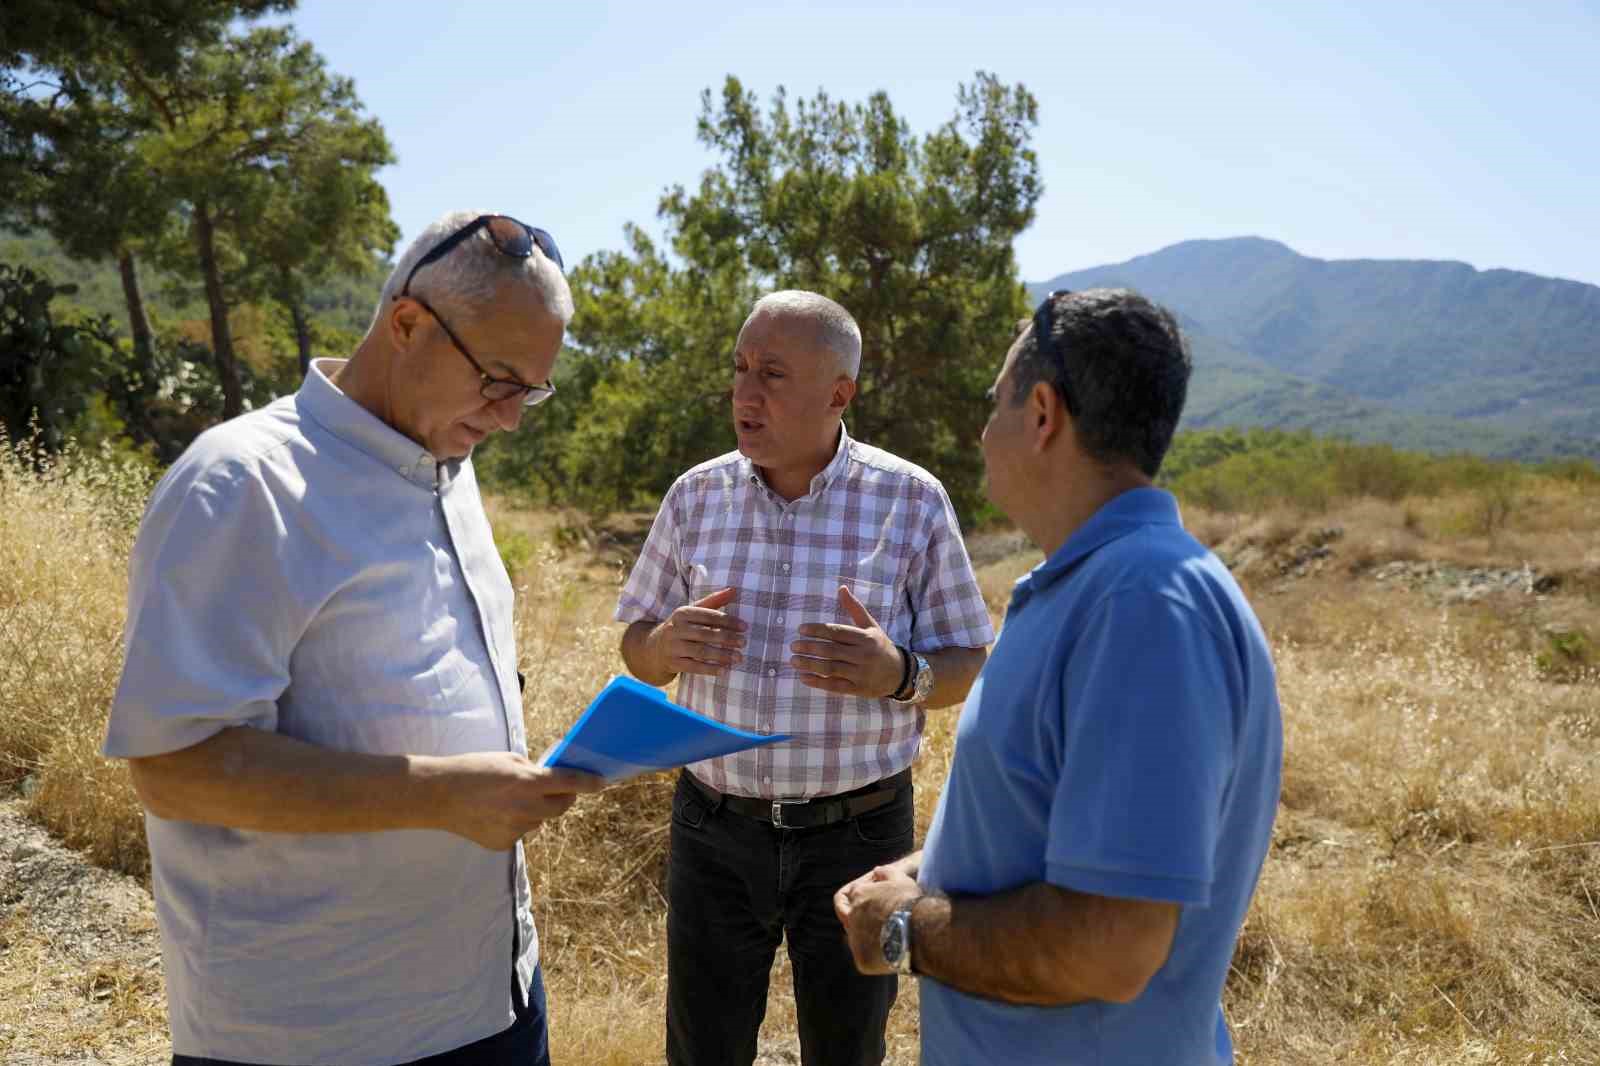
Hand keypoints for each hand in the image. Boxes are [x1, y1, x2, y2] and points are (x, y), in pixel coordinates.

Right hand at [432, 752, 605, 850]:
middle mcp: (525, 809)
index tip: (602, 783)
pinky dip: (515, 822)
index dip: (590, 783)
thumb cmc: (474, 769)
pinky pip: (520, 832)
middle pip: (561, 807)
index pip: (570, 783)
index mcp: (527, 782)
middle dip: (563, 797)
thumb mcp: (508, 760)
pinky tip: (495, 814)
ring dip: (534, 810)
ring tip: (507, 799)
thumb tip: (554, 778)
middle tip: (554, 788)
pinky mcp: (504, 844)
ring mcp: (515, 830)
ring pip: (539, 820)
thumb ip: (534, 771)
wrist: (439, 796)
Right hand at [648, 587, 746, 677]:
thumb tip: (734, 590)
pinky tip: (724, 670)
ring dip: (722, 655)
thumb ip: (713, 601)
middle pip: (705, 633)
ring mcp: (672, 647)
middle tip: (743, 642)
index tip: (744, 627)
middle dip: (727, 638)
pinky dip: (710, 669)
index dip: (727, 621)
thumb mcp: (692, 612)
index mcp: (682, 613)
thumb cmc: (681, 628)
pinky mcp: (672, 663)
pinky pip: (694, 667)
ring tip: (739, 657)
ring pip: (701, 651)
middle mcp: (675, 629)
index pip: (708, 615)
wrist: (653, 649)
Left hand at [790, 585, 903, 697]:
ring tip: (794, 661)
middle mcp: (863, 655)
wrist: (899, 674)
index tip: (801, 629)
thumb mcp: (870, 626)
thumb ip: (854, 608)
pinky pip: (834, 686)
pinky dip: (817, 682)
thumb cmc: (880, 646)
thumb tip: (841, 588)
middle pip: (832, 650)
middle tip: (793, 646)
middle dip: (810, 647)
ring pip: (831, 668)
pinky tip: (803, 677)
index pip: (837, 632)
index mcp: (865, 638)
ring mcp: (860, 673)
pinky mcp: (857, 689)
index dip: (818, 630)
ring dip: (810, 664)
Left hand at [834, 860, 922, 974]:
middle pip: (846, 918)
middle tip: (873, 923)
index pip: (848, 895)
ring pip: (856, 939)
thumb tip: (877, 872)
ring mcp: (855, 940)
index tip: (874, 902)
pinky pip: (865, 957)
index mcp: (858, 896)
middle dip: (856, 918)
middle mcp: (851, 918)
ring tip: (887, 939)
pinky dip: (875, 956)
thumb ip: (885, 872)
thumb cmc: (912, 903)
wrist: (921, 931)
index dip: (861, 896)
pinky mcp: (862, 960)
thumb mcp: (900, 878)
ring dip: (867, 938)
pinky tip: (891, 953)